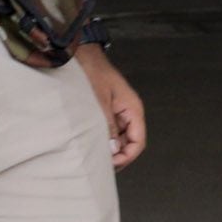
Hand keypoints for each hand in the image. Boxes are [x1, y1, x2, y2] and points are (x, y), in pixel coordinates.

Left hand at [75, 45, 147, 167]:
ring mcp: (118, 113)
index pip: (138, 141)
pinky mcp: (108, 112)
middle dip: (118, 156)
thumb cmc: (93, 73)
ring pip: (120, 139)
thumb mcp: (99, 100)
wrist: (83, 55)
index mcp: (132, 110)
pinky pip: (110, 131)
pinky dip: (103, 140)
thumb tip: (113, 150)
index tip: (109, 165)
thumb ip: (107, 125)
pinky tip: (90, 144)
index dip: (127, 156)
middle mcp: (129, 113)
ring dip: (110, 149)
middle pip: (130, 143)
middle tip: (98, 165)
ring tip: (93, 157)